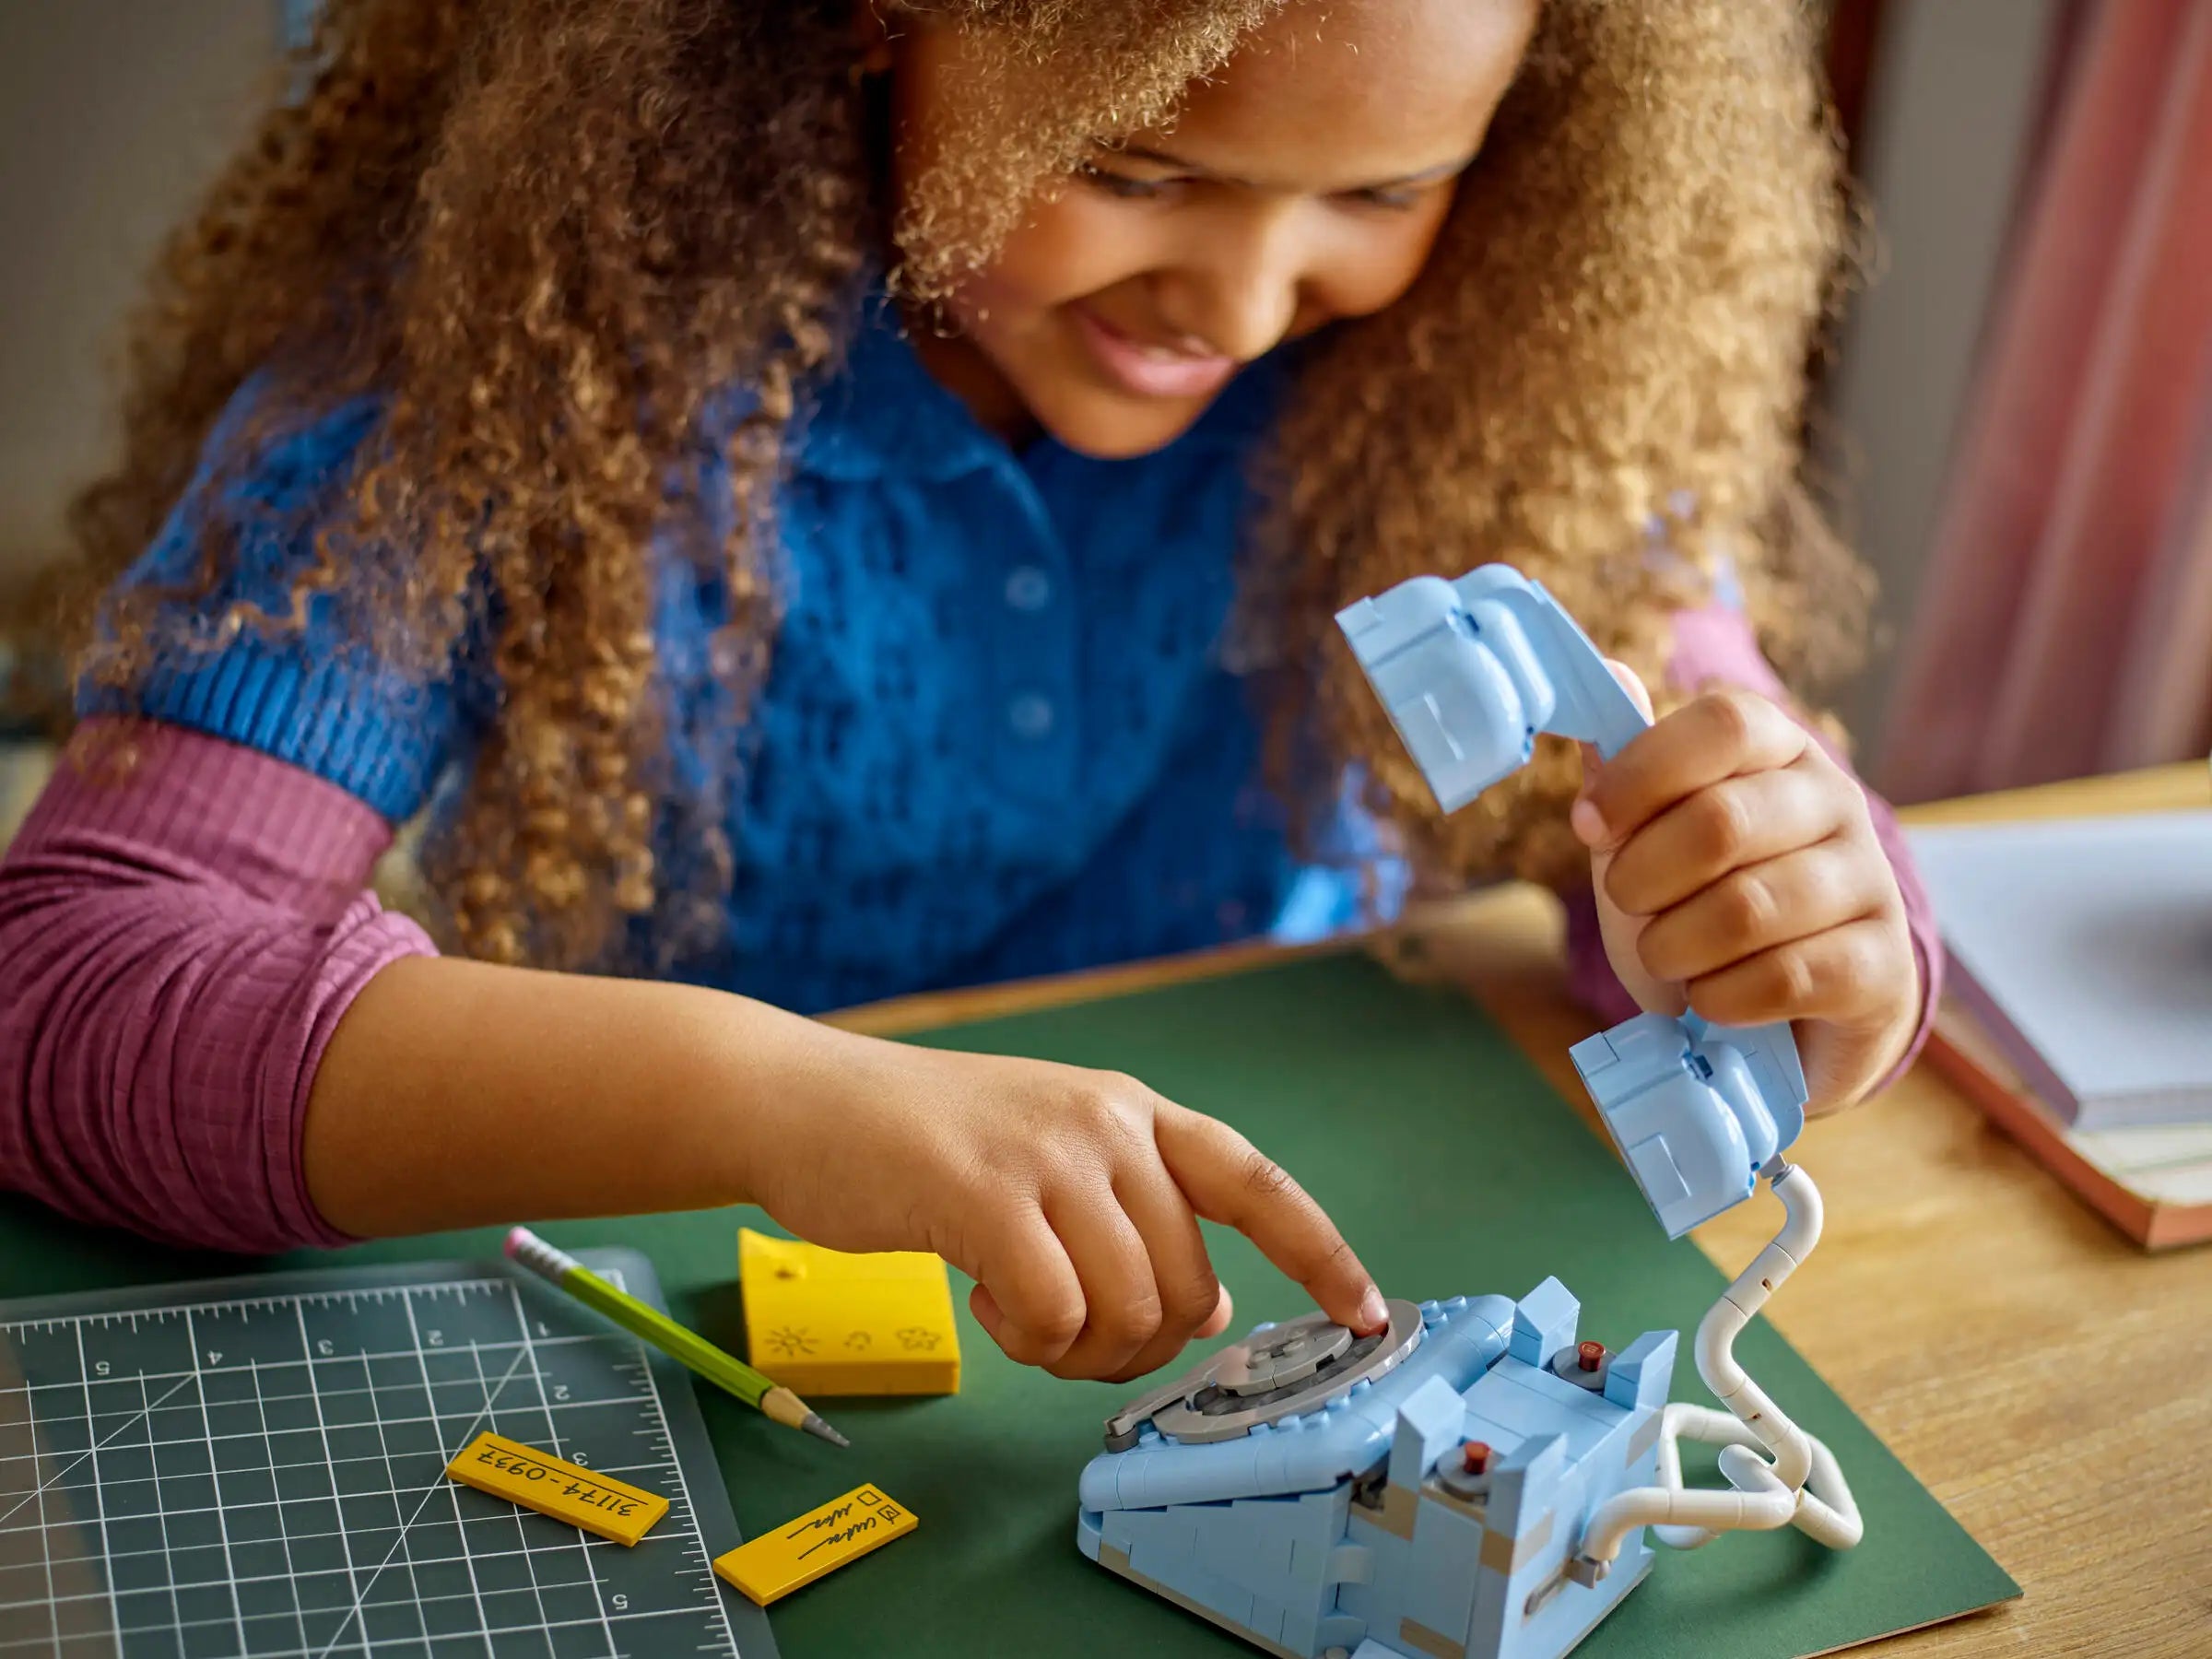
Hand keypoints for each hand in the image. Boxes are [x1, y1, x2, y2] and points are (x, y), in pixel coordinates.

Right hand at [742, 1029, 1386, 1382]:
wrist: (804, 1102)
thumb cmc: (927, 1148)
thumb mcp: (1049, 1159)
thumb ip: (1129, 1216)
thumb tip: (1203, 1305)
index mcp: (1133, 1111)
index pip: (1256, 1183)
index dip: (1322, 1252)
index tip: (1368, 1314)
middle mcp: (1107, 1123)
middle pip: (1187, 1285)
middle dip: (1138, 1343)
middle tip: (1065, 1334)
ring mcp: (1048, 1153)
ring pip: (1131, 1309)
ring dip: (1077, 1346)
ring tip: (1017, 1310)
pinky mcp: (985, 1194)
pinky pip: (1057, 1315)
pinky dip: (1027, 1339)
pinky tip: (982, 1301)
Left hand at [1571, 668, 1920, 1112]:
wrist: (1777, 1018)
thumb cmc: (1700, 907)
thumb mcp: (1648, 838)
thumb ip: (1627, 769)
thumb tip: (1608, 676)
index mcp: (1778, 750)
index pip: (1723, 725)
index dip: (1643, 774)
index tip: (1589, 826)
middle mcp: (1837, 801)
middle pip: (1722, 821)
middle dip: (1643, 877)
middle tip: (1627, 903)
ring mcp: (1870, 882)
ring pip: (1747, 907)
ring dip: (1675, 945)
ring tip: (1666, 955)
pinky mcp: (1882, 965)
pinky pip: (1782, 977)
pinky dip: (1720, 996)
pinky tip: (1710, 998)